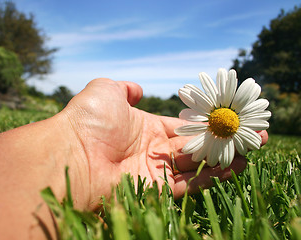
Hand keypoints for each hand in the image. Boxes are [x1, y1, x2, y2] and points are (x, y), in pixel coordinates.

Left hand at [59, 78, 267, 209]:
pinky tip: (235, 165)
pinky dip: (213, 175)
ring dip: (224, 157)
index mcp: (145, 128)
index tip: (228, 117)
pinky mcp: (158, 190)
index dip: (205, 122)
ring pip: (197, 164)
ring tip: (250, 148)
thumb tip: (136, 89)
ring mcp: (157, 170)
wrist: (74, 154)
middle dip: (221, 140)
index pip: (182, 126)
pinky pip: (191, 183)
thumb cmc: (89, 119)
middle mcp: (153, 150)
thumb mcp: (106, 90)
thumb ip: (124, 88)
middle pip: (194, 145)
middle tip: (249, 133)